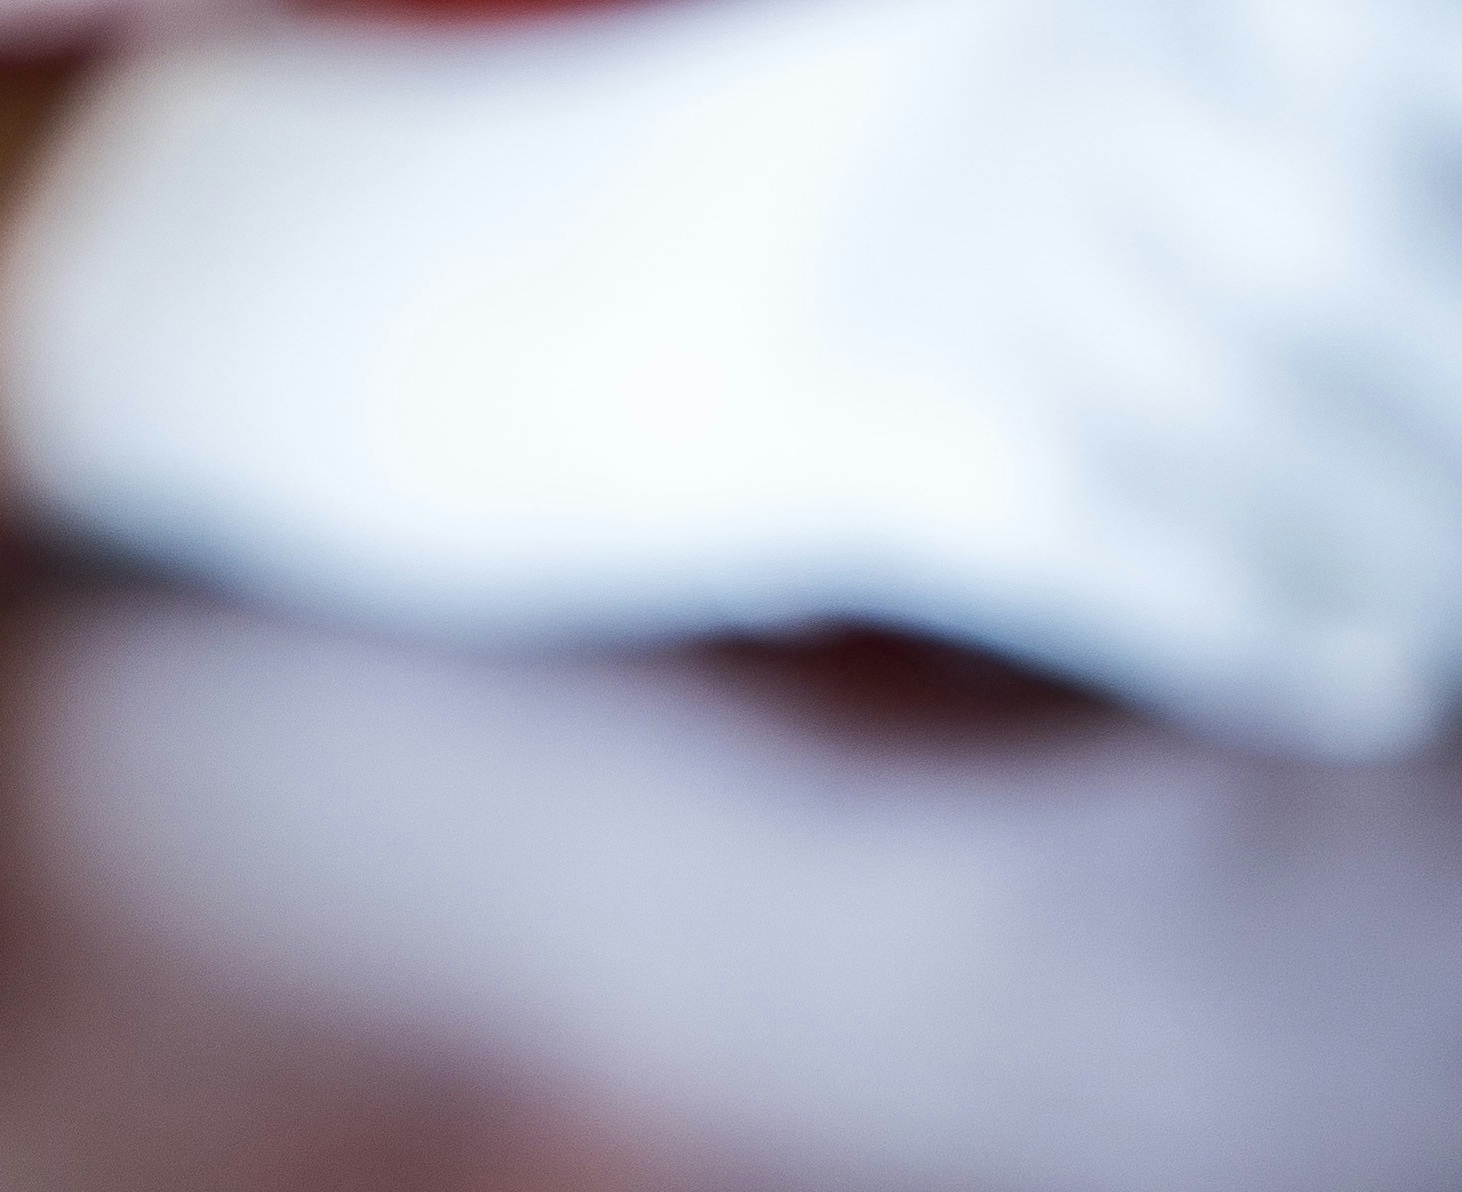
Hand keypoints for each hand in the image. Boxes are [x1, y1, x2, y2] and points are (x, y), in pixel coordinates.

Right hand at [0, 0, 1461, 754]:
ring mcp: (919, 253)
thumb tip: (1337, 261)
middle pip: (1366, 238)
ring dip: (1409, 520)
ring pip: (1262, 404)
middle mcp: (1015, 92)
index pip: (1374, 69)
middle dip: (1455, 377)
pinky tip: (1361, 674)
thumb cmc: (582, 227)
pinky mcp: (825, 422)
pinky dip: (1256, 613)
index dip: (1459, 170)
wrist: (294, 291)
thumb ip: (1088, 128)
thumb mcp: (868, 103)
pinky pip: (1107, 533)